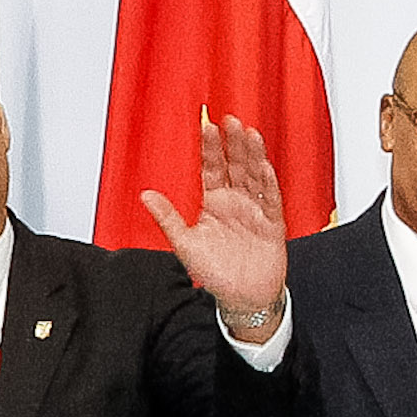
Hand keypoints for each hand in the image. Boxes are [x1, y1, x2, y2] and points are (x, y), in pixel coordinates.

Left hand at [138, 115, 288, 328]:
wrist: (242, 296)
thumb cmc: (215, 271)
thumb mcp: (184, 243)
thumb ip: (167, 218)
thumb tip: (145, 196)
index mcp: (214, 204)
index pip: (213, 169)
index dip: (210, 149)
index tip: (207, 126)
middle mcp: (235, 202)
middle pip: (236, 166)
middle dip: (233, 144)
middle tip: (229, 120)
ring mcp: (254, 211)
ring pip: (255, 177)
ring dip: (252, 155)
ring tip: (249, 133)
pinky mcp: (271, 224)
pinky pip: (271, 200)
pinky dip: (268, 184)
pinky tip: (265, 167)